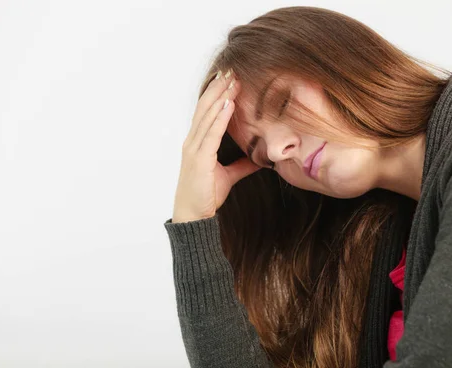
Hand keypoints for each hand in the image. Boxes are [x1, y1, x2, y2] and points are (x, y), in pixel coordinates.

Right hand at [172, 69, 260, 222]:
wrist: (193, 216)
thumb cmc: (206, 195)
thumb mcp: (228, 176)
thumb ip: (242, 165)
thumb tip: (258, 159)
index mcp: (197, 143)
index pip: (207, 112)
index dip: (218, 93)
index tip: (230, 78)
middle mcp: (193, 141)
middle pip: (206, 107)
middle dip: (219, 88)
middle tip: (231, 69)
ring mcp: (194, 149)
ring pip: (208, 115)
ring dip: (221, 96)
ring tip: (233, 79)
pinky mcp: (199, 159)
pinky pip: (211, 133)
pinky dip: (220, 117)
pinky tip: (229, 104)